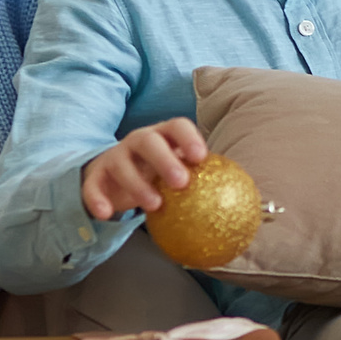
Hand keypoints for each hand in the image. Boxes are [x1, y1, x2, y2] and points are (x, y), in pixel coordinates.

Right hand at [80, 117, 209, 220]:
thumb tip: (248, 205)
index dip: (189, 138)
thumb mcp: (175, 173)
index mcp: (162, 136)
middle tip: (181, 182)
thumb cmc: (155, 176)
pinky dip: (96, 198)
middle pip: (148, 140)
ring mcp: (114, 157)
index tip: (201, 157)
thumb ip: (203, 182)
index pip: (176, 126)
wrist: (110, 178)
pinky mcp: (95, 177)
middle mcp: (137, 141)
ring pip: (121, 163)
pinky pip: (92, 186)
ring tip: (154, 206)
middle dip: (165, 158)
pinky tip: (105, 213)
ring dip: (137, 183)